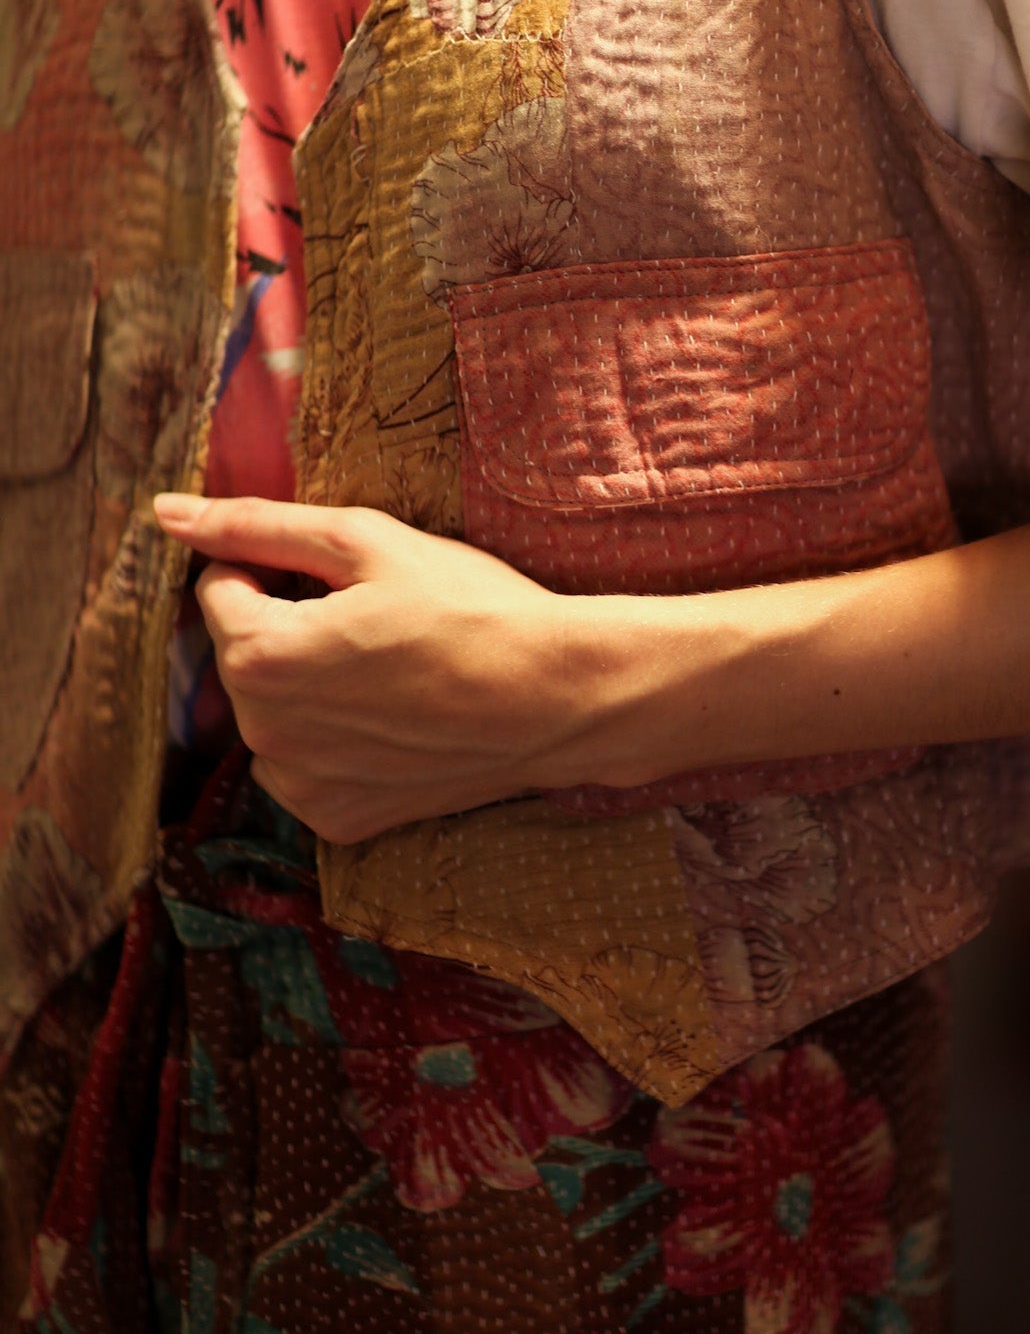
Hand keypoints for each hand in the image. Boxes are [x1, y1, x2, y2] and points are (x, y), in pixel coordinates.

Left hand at [152, 495, 624, 842]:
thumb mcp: (364, 541)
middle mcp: (264, 735)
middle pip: (245, 653)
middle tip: (376, 617)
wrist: (558, 696)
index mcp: (259, 658)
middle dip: (290, 626)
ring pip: (274, 710)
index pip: (220, 588)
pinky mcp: (339, 820)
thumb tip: (167, 513)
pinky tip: (396, 717)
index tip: (345, 574)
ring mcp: (301, 787)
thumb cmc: (470, 607)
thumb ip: (255, 525)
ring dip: (309, 684)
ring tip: (390, 667)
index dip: (278, 567)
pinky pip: (308, 764)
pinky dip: (337, 739)